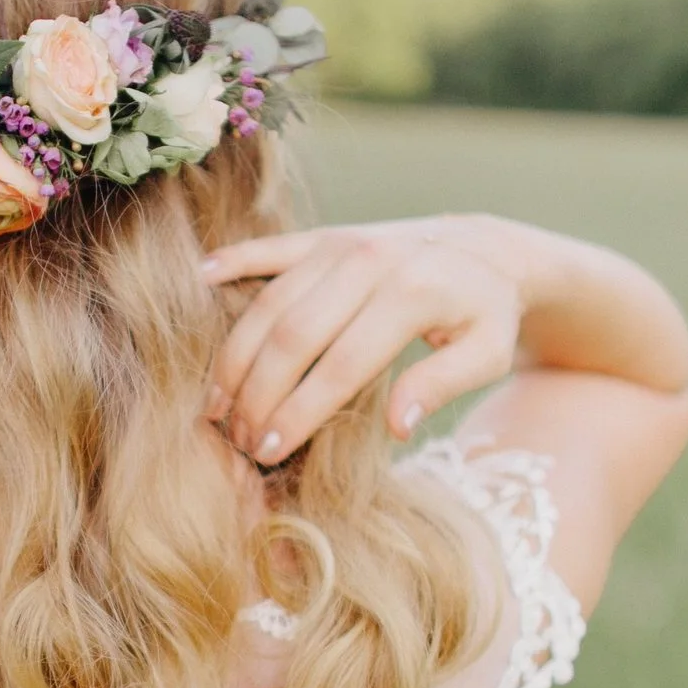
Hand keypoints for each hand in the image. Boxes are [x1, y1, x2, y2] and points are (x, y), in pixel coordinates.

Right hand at [203, 217, 541, 464]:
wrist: (484, 248)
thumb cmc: (486, 314)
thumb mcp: (488, 354)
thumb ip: (443, 386)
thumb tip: (396, 426)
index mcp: (410, 295)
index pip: (341, 365)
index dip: (300, 412)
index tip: (270, 451)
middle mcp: (368, 262)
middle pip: (292, 335)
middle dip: (257, 393)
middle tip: (238, 440)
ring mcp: (339, 244)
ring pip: (269, 302)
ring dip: (236, 355)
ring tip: (215, 405)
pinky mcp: (322, 235)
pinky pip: (268, 248)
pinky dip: (232, 261)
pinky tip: (200, 282)